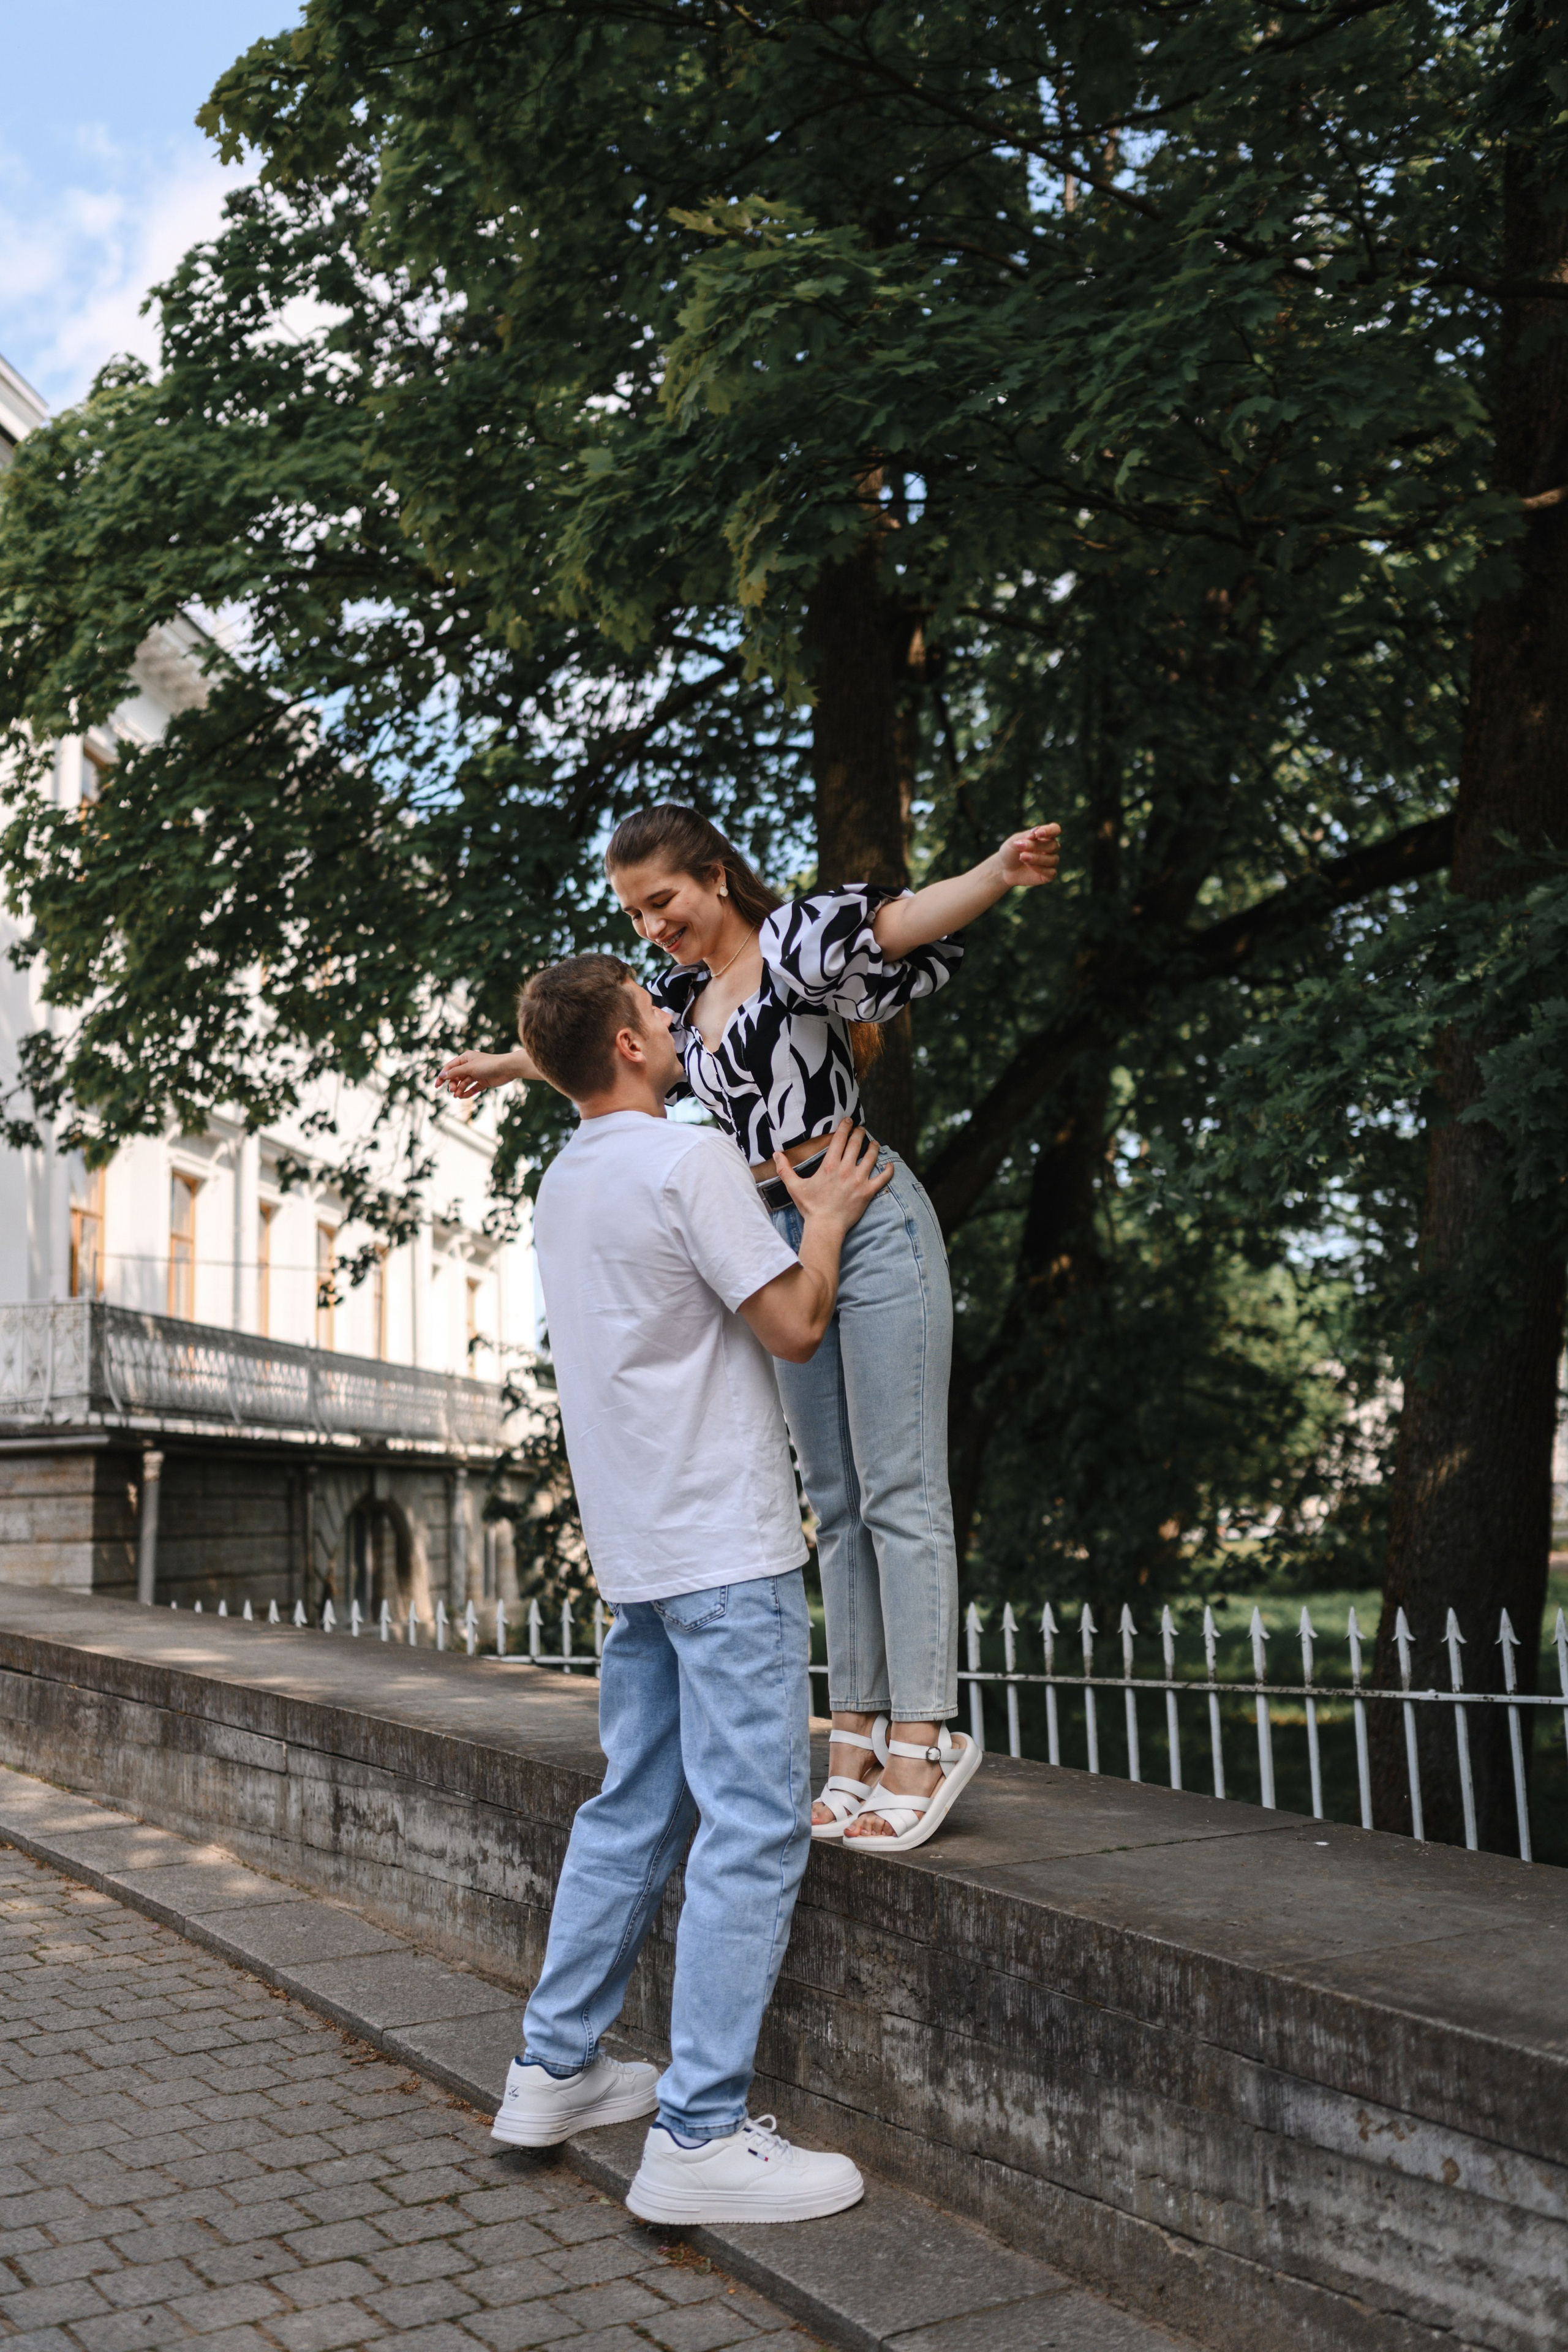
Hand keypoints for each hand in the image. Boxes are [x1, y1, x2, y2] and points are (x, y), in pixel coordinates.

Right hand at [438, 1048, 521, 1098]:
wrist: (507, 1068)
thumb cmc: (488, 1065)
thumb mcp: (469, 1068)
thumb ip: (455, 1072)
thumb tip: (442, 1075)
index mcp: (465, 1058)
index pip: (450, 1067)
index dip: (442, 1076)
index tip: (437, 1085)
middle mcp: (470, 1065)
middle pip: (456, 1076)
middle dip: (452, 1084)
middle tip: (452, 1090)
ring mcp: (476, 1074)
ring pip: (463, 1083)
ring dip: (459, 1089)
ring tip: (457, 1095)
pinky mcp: (483, 1082)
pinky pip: (472, 1088)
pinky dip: (467, 1093)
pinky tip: (463, 1096)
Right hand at [774, 1121, 892, 1233]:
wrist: (825, 1227)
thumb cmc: (810, 1207)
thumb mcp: (794, 1187)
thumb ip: (785, 1169)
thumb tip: (775, 1154)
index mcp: (829, 1166)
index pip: (839, 1139)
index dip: (845, 1127)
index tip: (848, 1121)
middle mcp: (846, 1169)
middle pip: (856, 1144)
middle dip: (860, 1133)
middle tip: (861, 1129)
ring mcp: (859, 1180)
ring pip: (871, 1157)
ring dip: (874, 1147)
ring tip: (874, 1142)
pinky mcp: (868, 1192)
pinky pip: (882, 1178)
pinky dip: (888, 1170)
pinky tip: (890, 1164)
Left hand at [997, 824, 1060, 889]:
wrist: (1003, 869)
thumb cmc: (1010, 852)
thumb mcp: (1014, 841)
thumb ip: (1026, 835)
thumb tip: (1036, 831)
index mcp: (1045, 837)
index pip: (1055, 829)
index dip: (1050, 830)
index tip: (1038, 833)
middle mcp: (1050, 849)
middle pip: (1053, 845)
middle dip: (1037, 846)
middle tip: (1021, 847)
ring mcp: (1050, 863)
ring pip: (1053, 859)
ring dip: (1037, 858)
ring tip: (1022, 857)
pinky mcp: (1048, 876)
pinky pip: (1051, 872)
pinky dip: (1040, 868)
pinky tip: (1028, 865)